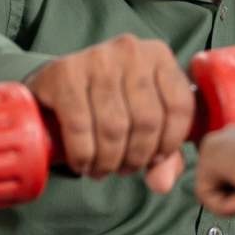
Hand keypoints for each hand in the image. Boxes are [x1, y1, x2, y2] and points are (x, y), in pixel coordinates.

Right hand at [24, 34, 194, 192]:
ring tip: (102, 169)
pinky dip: (84, 154)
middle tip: (124, 170)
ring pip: (114, 126)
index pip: (180, 106)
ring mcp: (97, 57)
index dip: (170, 143)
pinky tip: (83, 163)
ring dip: (109, 160)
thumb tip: (162, 184)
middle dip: (136, 157)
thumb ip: (164, 154)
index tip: (154, 161)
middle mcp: (131, 50)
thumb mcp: (143, 121)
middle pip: (147, 120)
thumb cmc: (109, 103)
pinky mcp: (64, 72)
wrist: (54, 85)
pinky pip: (81, 126)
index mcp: (159, 55)